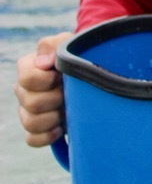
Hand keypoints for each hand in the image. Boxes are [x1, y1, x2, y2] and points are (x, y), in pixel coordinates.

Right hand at [14, 32, 73, 146]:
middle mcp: (24, 89)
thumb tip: (43, 63)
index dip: (47, 80)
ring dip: (53, 118)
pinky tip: (61, 128)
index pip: (26, 78)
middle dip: (55, 99)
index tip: (62, 77)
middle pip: (30, 103)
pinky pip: (32, 139)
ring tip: (68, 109)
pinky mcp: (38, 127)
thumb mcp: (70, 44)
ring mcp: (29, 110)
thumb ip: (54, 45)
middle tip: (70, 93)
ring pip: (30, 122)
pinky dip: (47, 136)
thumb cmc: (79, 56)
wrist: (93, 75)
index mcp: (28, 68)